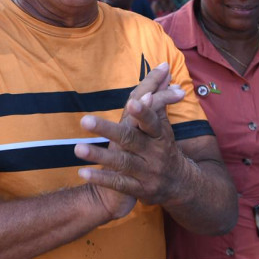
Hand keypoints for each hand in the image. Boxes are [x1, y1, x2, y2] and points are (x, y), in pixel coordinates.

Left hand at [74, 68, 186, 206]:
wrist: (181, 187)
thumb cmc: (165, 148)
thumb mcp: (164, 126)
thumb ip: (159, 98)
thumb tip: (163, 68)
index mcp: (160, 136)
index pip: (152, 121)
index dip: (143, 112)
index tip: (132, 102)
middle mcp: (154, 154)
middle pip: (130, 140)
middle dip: (108, 130)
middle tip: (84, 120)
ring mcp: (146, 173)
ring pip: (121, 163)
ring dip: (98, 156)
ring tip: (77, 148)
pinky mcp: (138, 189)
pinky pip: (118, 184)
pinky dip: (101, 179)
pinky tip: (82, 173)